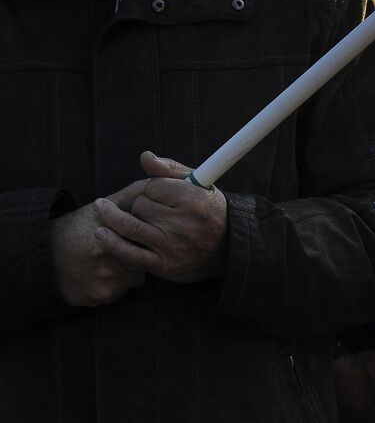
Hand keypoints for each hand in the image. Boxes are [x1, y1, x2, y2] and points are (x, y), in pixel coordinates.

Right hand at [48, 180, 147, 306]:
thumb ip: (132, 195)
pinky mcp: (100, 295)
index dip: (144, 236)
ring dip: (128, 272)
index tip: (136, 235)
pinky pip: (121, 292)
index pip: (147, 237)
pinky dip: (116, 286)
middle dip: (138, 254)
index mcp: (115, 231)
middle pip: (145, 259)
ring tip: (109, 262)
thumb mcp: (101, 207)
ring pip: (136, 278)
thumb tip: (156, 181)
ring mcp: (106, 278)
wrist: (42, 257)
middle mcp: (112, 256)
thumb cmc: (77, 228)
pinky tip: (102, 275)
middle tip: (122, 250)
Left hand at [92, 151, 227, 283]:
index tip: (153, 191)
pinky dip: (112, 242)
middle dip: (136, 203)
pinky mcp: (163, 265)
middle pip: (140, 206)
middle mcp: (184, 223)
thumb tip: (145, 157)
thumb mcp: (199, 185)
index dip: (149, 187)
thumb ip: (170, 169)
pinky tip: (101, 232)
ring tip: (100, 209)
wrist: (225, 249)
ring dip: (111, 217)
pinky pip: (129, 253)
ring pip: (130, 226)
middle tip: (142, 206)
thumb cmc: (208, 211)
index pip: (154, 187)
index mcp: (195, 200)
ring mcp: (172, 246)